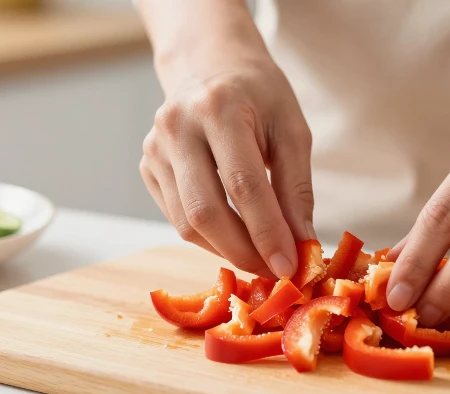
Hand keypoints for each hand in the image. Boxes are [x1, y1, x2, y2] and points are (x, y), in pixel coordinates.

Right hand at [140, 58, 314, 278]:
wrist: (211, 65)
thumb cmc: (259, 95)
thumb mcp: (292, 130)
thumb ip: (296, 188)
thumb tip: (302, 244)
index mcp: (218, 107)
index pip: (242, 185)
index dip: (266, 232)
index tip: (289, 266)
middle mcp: (177, 126)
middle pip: (206, 211)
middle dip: (244, 251)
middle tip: (274, 271)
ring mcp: (155, 148)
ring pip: (187, 223)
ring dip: (227, 251)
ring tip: (260, 258)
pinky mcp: (147, 167)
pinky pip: (177, 218)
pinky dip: (209, 238)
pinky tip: (235, 237)